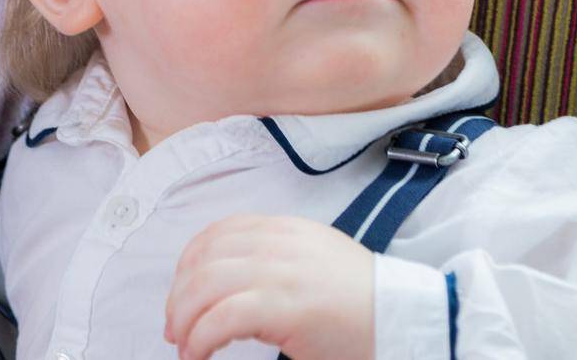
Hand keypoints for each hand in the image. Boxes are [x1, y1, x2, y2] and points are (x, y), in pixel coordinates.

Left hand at [163, 214, 373, 359]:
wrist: (401, 316)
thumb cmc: (360, 301)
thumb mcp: (314, 259)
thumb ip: (275, 257)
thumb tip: (230, 281)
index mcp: (284, 229)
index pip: (218, 233)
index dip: (189, 264)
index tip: (182, 293)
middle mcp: (278, 243)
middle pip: (203, 260)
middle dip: (179, 297)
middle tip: (175, 329)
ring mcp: (280, 272)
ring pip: (205, 286)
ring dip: (184, 320)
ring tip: (185, 347)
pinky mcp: (284, 306)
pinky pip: (222, 318)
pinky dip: (200, 338)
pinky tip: (198, 355)